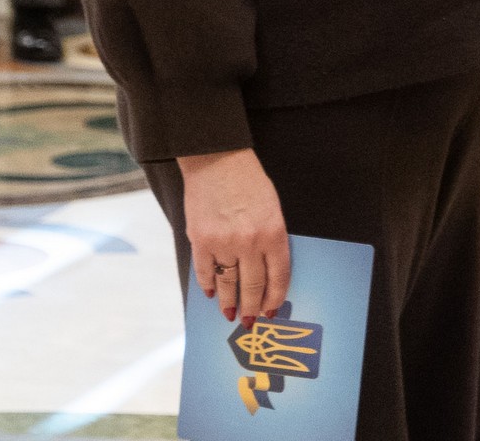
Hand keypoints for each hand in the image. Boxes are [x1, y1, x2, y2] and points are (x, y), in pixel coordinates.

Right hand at [177, 149, 289, 323]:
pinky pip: (205, 271)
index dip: (274, 298)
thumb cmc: (248, 181)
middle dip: (252, 307)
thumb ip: (271, 239)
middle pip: (253, 286)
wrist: (217, 159)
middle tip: (250, 320)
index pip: (278, 277)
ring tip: (230, 313)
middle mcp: (250, 242)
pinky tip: (211, 293)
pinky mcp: (201, 239)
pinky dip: (207, 285)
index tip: (271, 310)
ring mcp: (224, 242)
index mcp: (273, 233)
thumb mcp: (272, 208)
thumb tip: (266, 272)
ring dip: (229, 302)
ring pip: (228, 283)